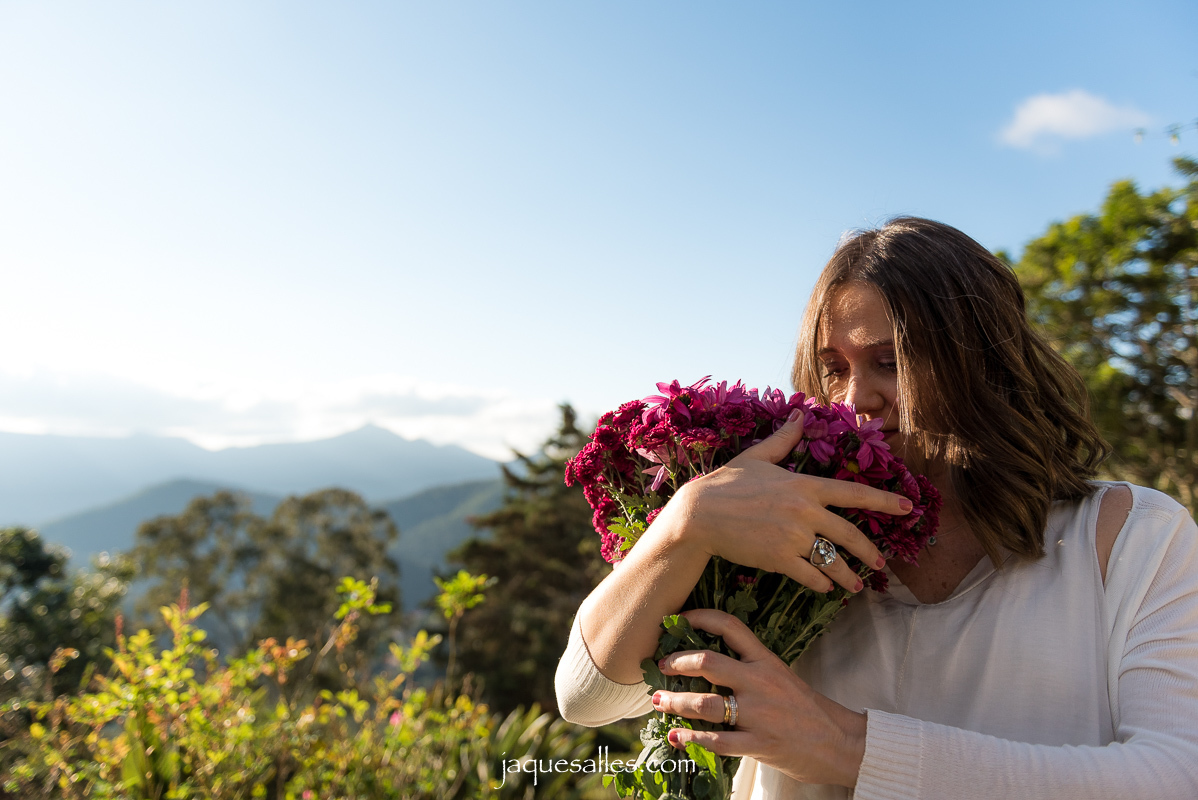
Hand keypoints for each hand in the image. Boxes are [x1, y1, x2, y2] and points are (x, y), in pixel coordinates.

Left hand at [651, 608, 865, 788]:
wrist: (840, 743)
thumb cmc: (807, 710)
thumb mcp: (781, 677)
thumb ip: (750, 668)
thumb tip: (709, 664)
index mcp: (766, 660)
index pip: (730, 627)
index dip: (700, 617)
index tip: (678, 619)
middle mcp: (761, 682)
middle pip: (708, 662)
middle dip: (676, 662)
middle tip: (660, 665)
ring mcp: (760, 714)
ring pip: (705, 703)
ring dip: (675, 703)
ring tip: (659, 702)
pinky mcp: (760, 744)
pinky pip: (717, 741)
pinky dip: (692, 739)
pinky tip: (677, 738)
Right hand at [664, 408, 909, 593]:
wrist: (699, 514)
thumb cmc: (726, 483)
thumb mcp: (757, 457)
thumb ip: (784, 438)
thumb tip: (800, 413)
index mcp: (804, 485)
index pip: (852, 493)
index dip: (883, 501)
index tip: (906, 508)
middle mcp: (804, 512)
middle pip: (849, 535)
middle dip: (869, 552)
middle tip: (880, 565)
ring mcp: (792, 537)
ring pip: (831, 561)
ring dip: (847, 576)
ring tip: (854, 585)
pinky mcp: (779, 558)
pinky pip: (809, 575)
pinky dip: (819, 583)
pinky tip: (824, 587)